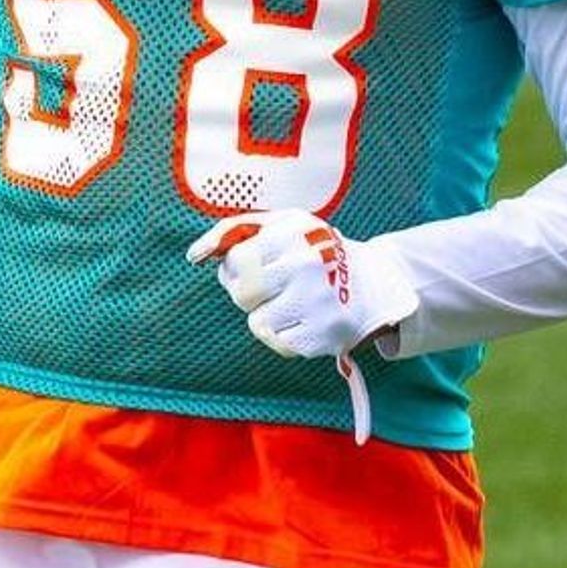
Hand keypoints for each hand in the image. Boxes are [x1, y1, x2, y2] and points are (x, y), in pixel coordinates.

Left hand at [186, 208, 418, 360]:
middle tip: (266, 286)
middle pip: (241, 294)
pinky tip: (303, 318)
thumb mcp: (280, 224)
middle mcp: (306, 266)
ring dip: (266, 314)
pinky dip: (284, 334)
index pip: (237, 259)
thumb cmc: (312, 249)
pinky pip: (277, 343)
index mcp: (293, 233)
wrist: (372, 282)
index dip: (236, 267)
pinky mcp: (322, 336)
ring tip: (290, 301)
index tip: (252, 265)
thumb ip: (233, 230)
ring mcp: (316, 303)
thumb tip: (194, 254)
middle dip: (246, 292)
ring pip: (256, 323)